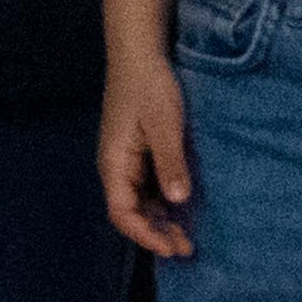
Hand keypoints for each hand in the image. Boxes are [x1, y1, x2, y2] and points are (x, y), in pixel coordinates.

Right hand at [100, 53, 197, 258]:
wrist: (139, 54)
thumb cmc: (149, 86)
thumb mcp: (164, 125)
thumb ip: (170, 163)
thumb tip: (178, 201)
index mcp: (114, 162)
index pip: (122, 212)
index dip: (145, 234)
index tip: (172, 247)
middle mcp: (116, 166)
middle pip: (129, 212)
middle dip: (155, 234)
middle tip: (186, 248)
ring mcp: (126, 160)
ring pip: (138, 202)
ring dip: (159, 222)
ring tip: (186, 237)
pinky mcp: (137, 153)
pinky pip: (146, 188)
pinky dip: (161, 204)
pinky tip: (180, 210)